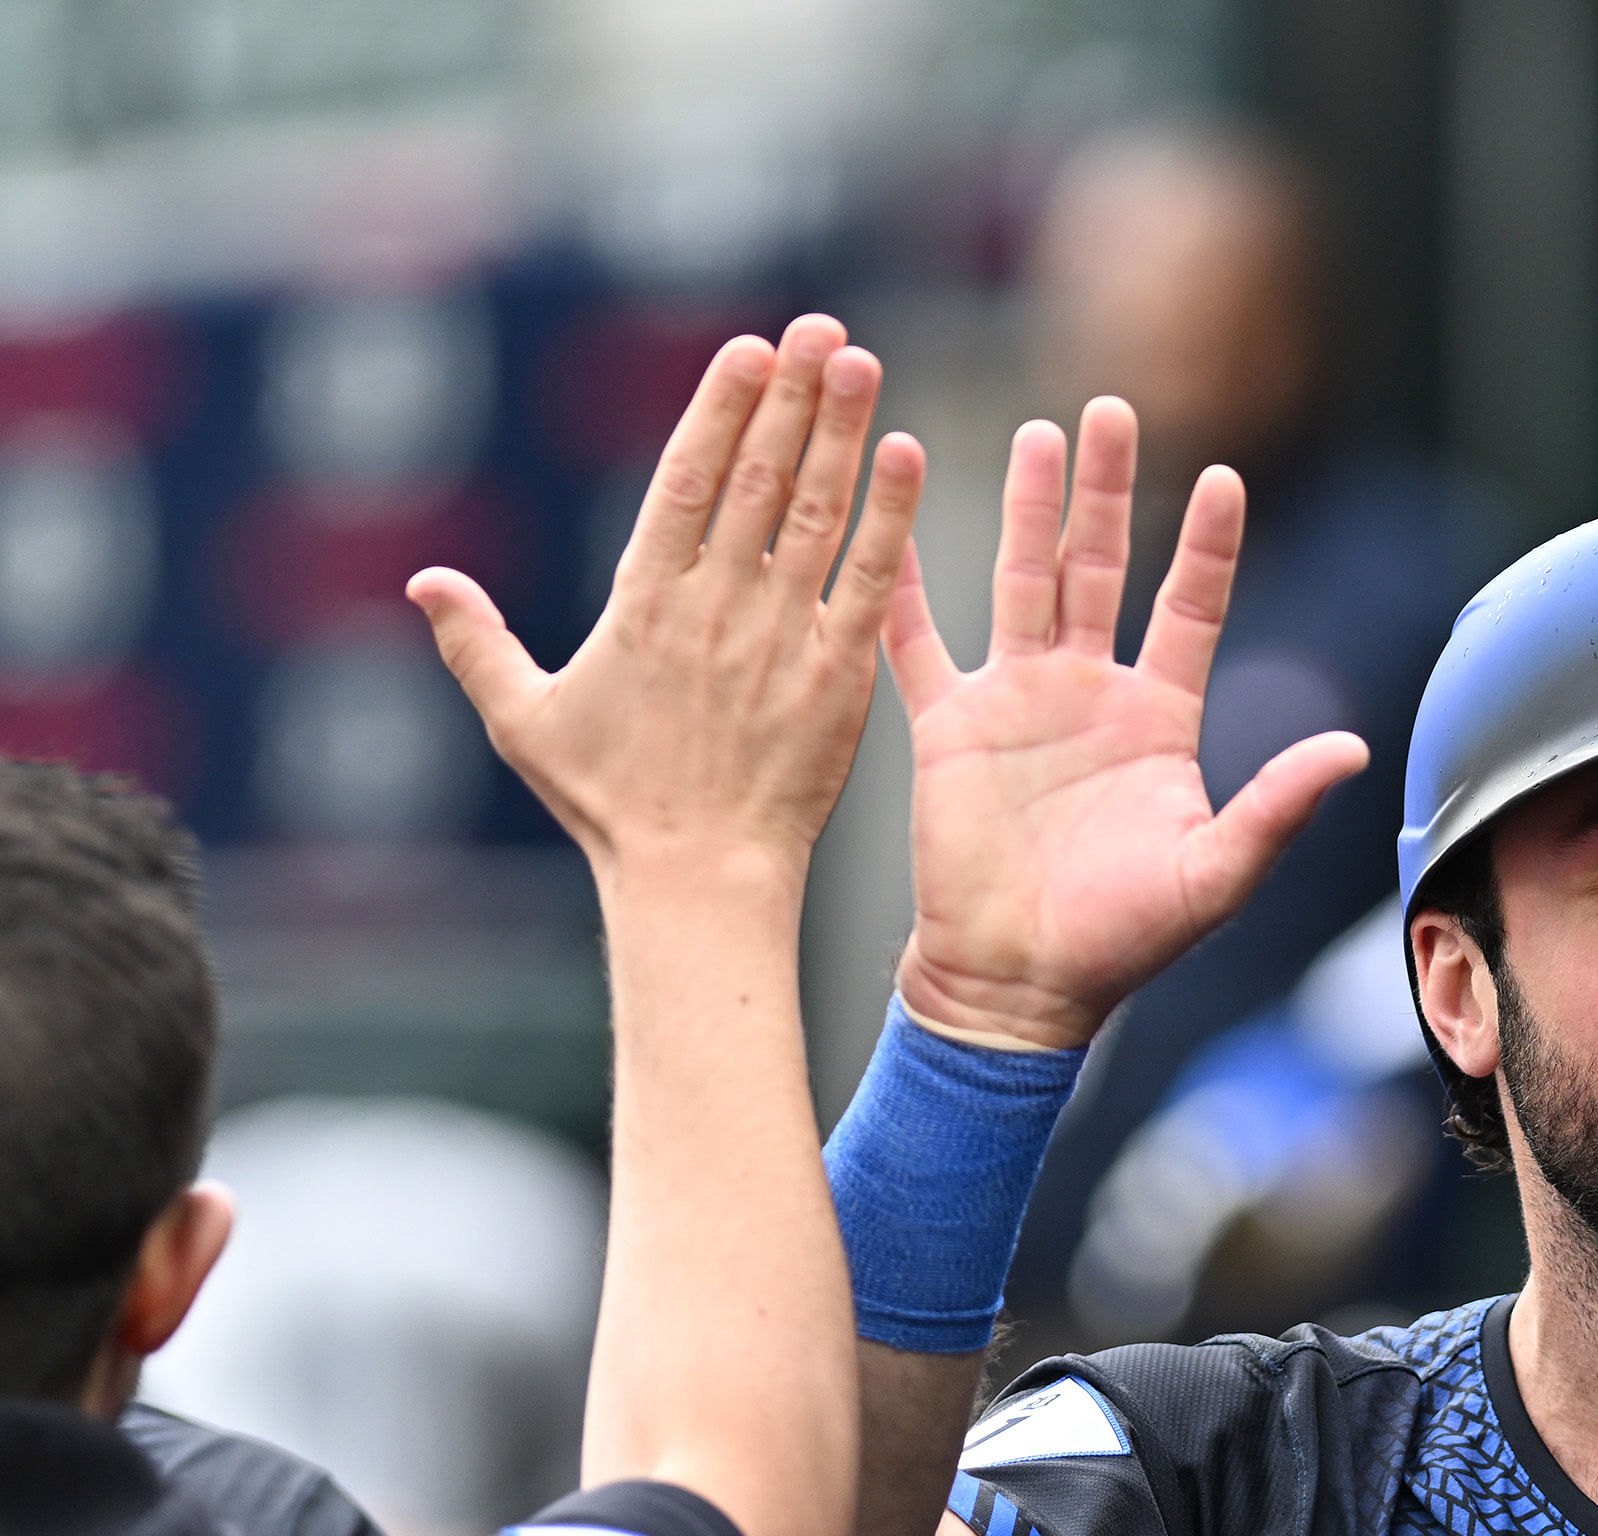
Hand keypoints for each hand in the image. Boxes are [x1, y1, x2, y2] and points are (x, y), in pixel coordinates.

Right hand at [411, 318, 919, 884]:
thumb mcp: (525, 718)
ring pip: (813, 514)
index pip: (688, 479)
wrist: (696, 876)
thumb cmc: (610, 804)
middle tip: (821, 328)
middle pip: (757, 478)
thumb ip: (477, 643)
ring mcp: (776, 637)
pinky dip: (889, 519)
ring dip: (839, 434)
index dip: (720, 407)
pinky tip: (905, 455)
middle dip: (790, 397)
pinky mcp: (833, 676)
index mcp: (643, 602)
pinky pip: (865, 583)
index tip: (749, 348)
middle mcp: (712, 605)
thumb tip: (422, 580)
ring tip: (859, 361)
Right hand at [885, 402, 1370, 1051]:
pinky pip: (921, 638)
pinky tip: (903, 512)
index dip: (1208, 546)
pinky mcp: (948, 726)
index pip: (1192, 608)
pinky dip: (906, 576)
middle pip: (1105, 567)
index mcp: (1159, 720)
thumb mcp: (1215, 872)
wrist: (1020, 985)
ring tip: (1038, 431)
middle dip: (1111, 490)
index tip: (1224, 476)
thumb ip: (1278, 805)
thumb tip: (1352, 750)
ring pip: (1023, 579)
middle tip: (1114, 407)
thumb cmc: (1123, 941)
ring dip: (1029, 508)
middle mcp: (1090, 693)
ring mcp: (1017, 701)